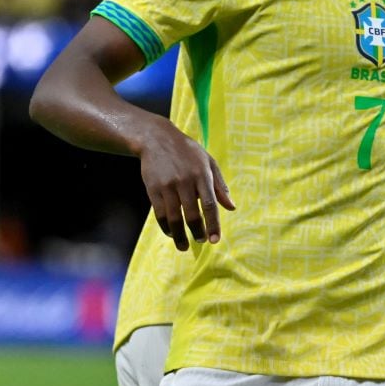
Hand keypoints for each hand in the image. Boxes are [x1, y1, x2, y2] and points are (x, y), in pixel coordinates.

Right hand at [135, 118, 235, 250]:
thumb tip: (232, 207)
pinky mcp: (153, 190)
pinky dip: (166, 227)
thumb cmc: (187, 152)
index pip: (210, 205)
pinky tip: (171, 234)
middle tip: (201, 241)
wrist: (157, 139)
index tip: (215, 240)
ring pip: (174, 218)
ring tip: (184, 246)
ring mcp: (167, 186)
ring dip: (180, 236)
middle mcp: (185, 182)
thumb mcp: (208, 162)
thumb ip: (220, 186)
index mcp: (202, 175)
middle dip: (197, 232)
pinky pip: (160, 214)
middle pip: (192, 215)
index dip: (213, 224)